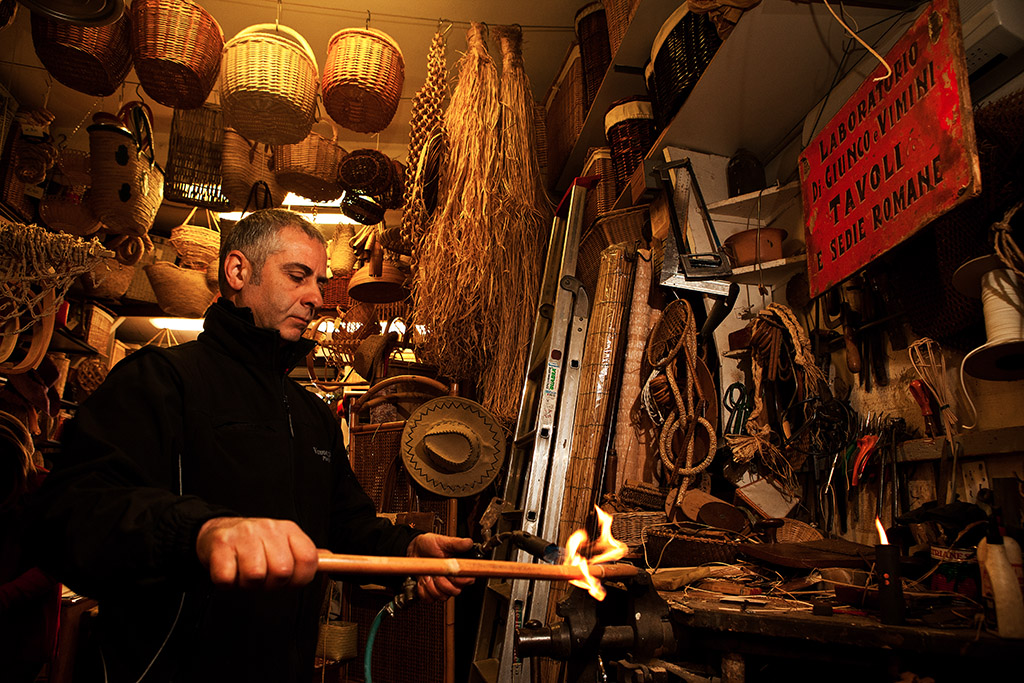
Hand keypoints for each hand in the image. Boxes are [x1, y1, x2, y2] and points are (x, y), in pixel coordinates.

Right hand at [196, 517, 318, 589]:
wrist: (219, 531)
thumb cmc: (255, 544)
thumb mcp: (283, 544)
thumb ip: (304, 555)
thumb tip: (331, 560)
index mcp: (289, 529)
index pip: (309, 559)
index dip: (301, 579)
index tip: (290, 583)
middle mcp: (269, 528)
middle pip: (282, 572)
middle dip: (272, 585)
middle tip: (263, 579)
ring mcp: (244, 534)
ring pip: (255, 576)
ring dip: (248, 585)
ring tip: (244, 574)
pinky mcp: (221, 544)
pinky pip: (227, 578)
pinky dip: (228, 583)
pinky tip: (230, 571)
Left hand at [406, 533, 474, 602]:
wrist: (416, 549)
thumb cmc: (431, 544)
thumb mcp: (444, 542)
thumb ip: (457, 543)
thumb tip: (469, 543)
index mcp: (459, 569)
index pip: (467, 581)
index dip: (458, 579)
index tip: (449, 571)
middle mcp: (453, 580)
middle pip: (454, 591)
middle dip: (443, 582)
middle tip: (436, 572)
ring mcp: (441, 587)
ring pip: (441, 596)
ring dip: (431, 585)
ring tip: (428, 574)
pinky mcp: (430, 591)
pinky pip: (429, 598)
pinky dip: (423, 590)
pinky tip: (423, 580)